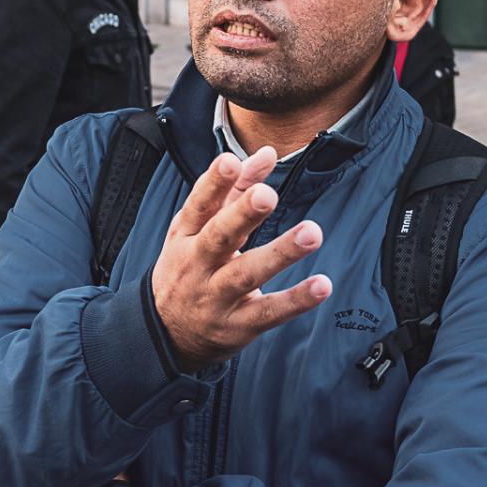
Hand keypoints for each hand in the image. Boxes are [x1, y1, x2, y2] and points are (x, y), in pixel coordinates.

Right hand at [151, 147, 330, 371]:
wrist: (165, 333)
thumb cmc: (189, 267)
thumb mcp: (199, 228)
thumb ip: (235, 189)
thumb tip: (267, 153)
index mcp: (186, 235)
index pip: (199, 205)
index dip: (214, 183)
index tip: (230, 161)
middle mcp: (197, 264)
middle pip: (219, 237)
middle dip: (242, 215)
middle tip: (267, 195)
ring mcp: (216, 297)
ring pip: (247, 274)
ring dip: (280, 253)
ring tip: (311, 233)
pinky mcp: (238, 325)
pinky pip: (269, 313)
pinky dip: (295, 301)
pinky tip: (321, 285)